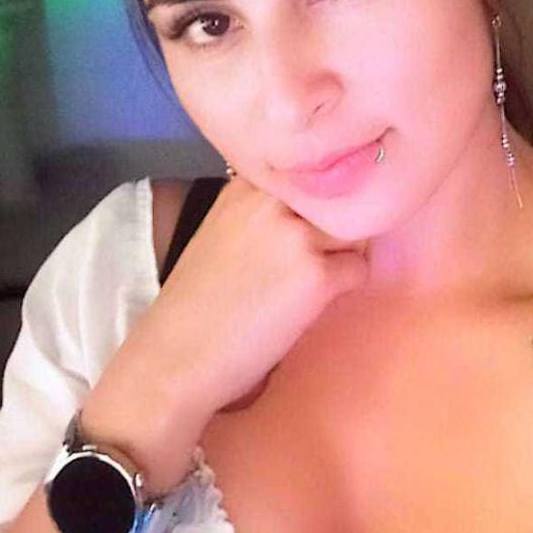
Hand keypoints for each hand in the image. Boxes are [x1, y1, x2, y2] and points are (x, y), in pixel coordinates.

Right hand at [85, 174, 370, 451]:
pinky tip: (308, 306)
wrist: (175, 359)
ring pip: (355, 231)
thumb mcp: (224, 233)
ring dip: (342, 255)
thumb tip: (319, 209)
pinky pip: (358, 270)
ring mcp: (297, 236)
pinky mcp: (317, 275)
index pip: (309, 173)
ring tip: (308, 284)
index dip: (317, 198)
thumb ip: (265, 213)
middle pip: (338, 197)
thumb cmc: (197, 305)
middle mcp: (272, 201)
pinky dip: (343, 288)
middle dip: (335, 225)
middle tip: (311, 260)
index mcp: (246, 186)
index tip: (310, 222)